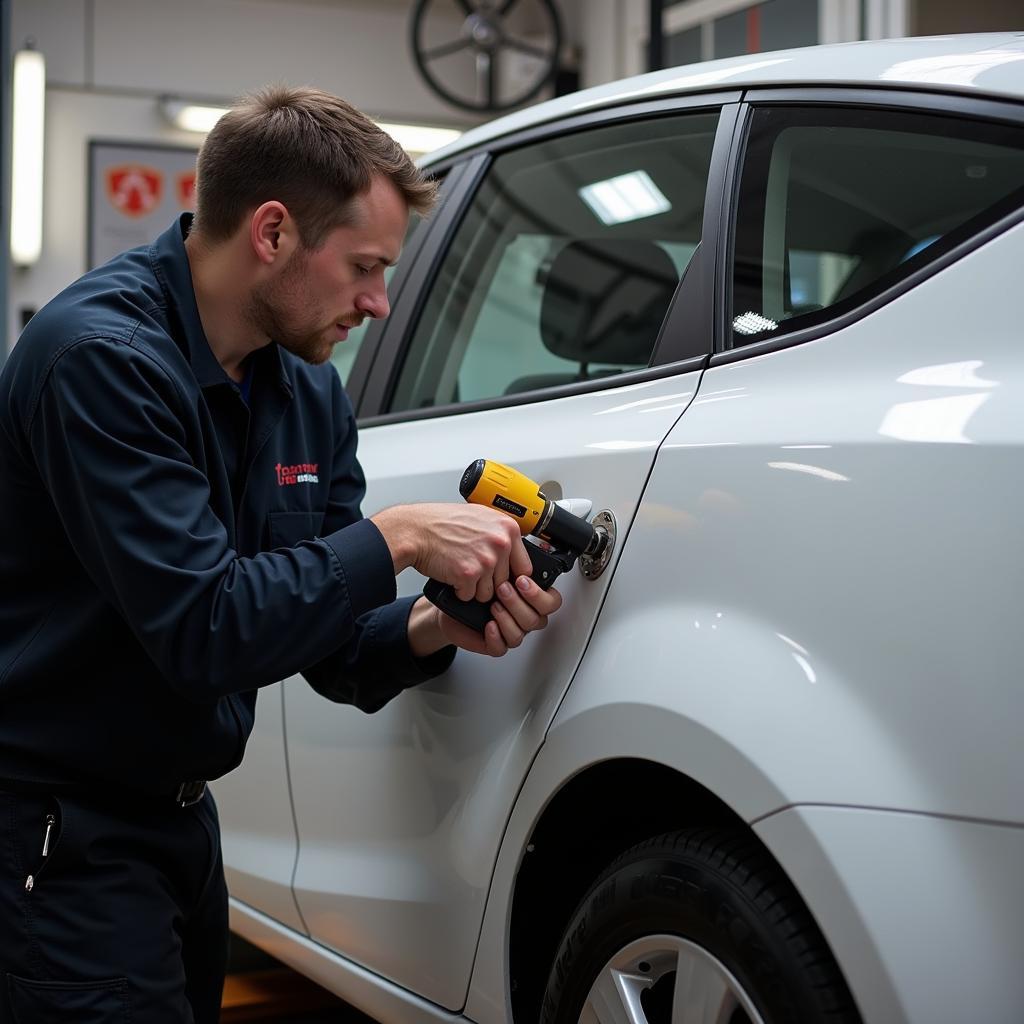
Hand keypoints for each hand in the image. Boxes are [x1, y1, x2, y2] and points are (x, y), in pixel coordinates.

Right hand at [372, 502, 532, 602]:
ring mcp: (486, 559)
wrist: (415, 530)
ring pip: (488, 593)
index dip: (511, 575)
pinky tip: (451, 573)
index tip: (502, 577)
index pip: (525, 566)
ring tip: (460, 569)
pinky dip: (459, 590)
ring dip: (473, 588)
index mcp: (508, 528)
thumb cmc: (442, 523)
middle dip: (488, 582)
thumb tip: (516, 550)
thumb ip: (501, 533)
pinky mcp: (469, 574)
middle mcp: (501, 543)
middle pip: (506, 582)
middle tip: (472, 569)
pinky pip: (470, 595)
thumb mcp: (480, 517)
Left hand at [437, 574, 562, 656]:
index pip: (551, 602)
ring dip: (508, 618)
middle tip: (503, 588)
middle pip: (538, 619)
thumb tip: (522, 552)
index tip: (521, 580)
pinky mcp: (495, 643)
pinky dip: (496, 636)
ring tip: (493, 605)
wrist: (452, 600)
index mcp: (530, 598)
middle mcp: (523, 615)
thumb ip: (514, 563)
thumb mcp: (497, 567)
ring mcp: (511, 630)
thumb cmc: (476, 583)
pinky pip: (502, 647)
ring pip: (522, 633)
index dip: (540, 594)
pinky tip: (489, 625)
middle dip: (519, 603)